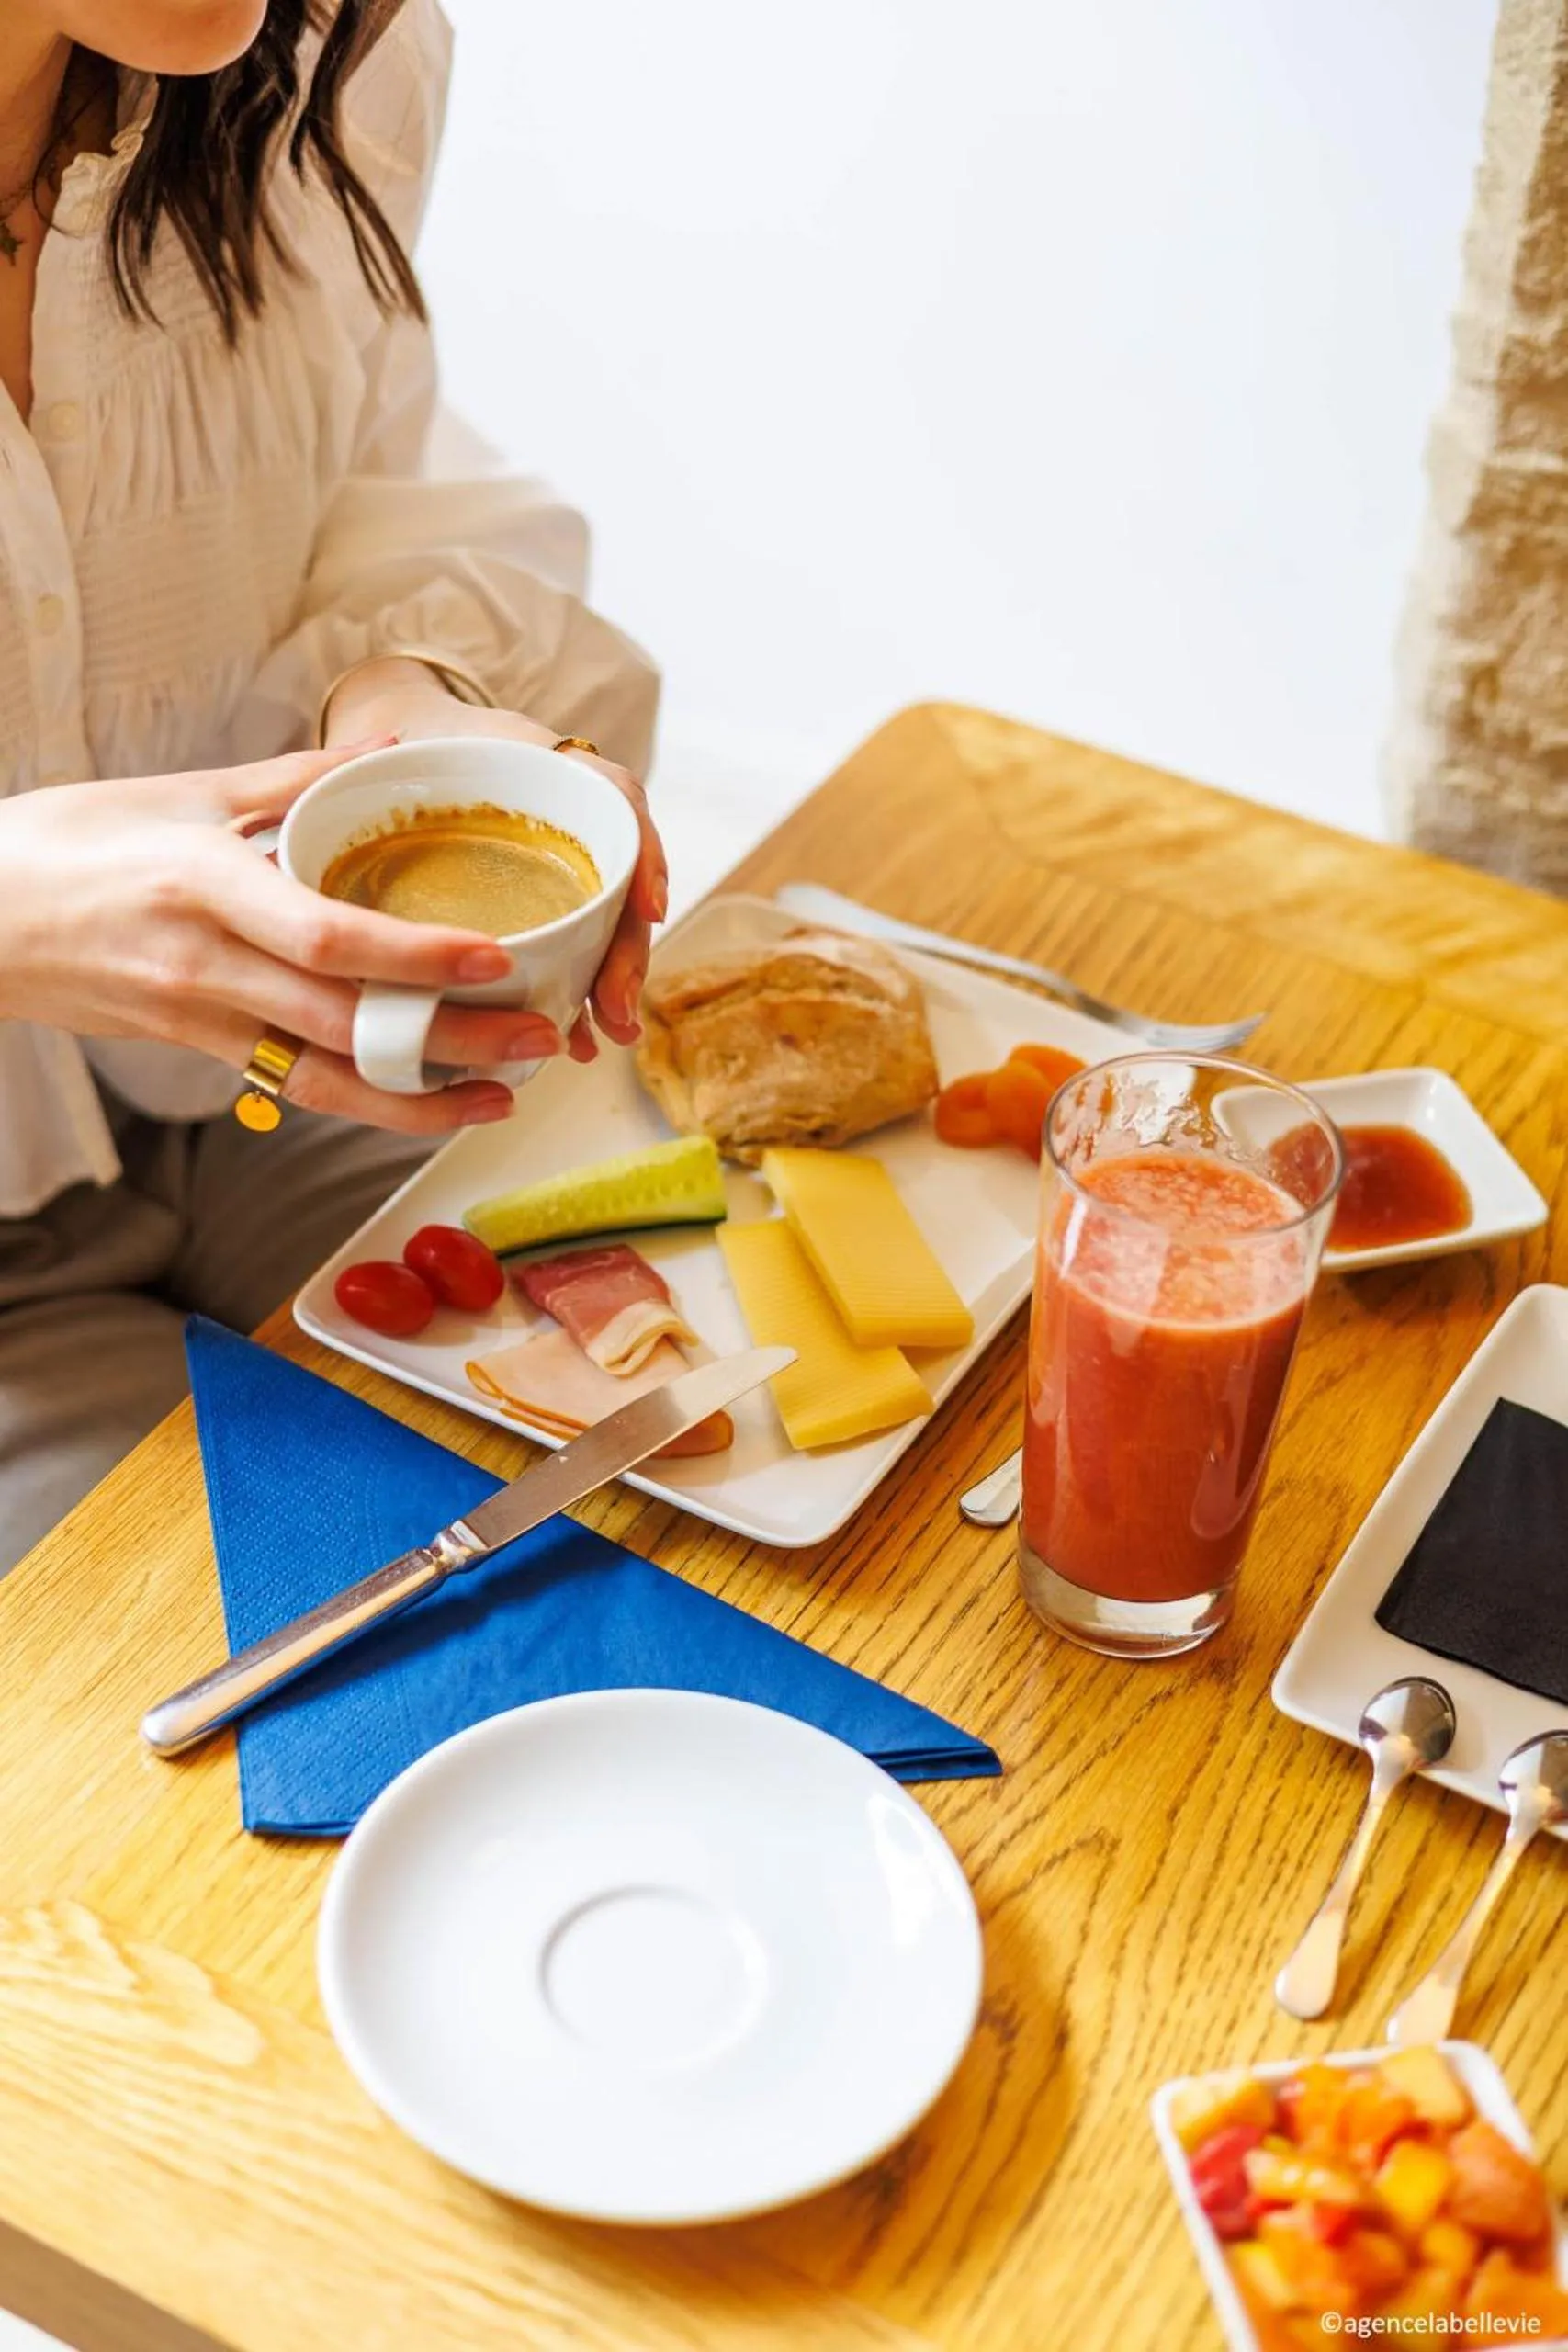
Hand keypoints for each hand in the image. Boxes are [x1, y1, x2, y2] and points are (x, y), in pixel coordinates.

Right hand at [0, 745, 570, 1133]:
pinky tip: (426, 1098)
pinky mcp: (193, 1051)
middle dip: (449, 1043)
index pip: (326, 936)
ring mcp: (197, 1019)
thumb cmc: (67, 840)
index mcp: (204, 884)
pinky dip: (365, 1099)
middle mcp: (205, 964)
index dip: (413, 959)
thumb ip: (288, 779)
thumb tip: (384, 746)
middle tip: (538, 1041)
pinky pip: (291, 1085)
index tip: (492, 960)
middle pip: (345, 1022)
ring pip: (324, 1078)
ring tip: (502, 1095)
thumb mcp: (175, 792)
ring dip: (420, 1098)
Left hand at [323, 659, 668, 1061]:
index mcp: (547, 767)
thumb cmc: (413, 750)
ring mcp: (564, 865)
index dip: (642, 856)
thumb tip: (378, 769)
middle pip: (618, 887)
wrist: (411, 750)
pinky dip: (571, 996)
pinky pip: (570, 953)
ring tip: (599, 1039)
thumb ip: (375, 758)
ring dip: (604, 987)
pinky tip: (572, 1036)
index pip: (616, 798)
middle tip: (615, 1010)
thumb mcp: (399, 747)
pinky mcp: (543, 907)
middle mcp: (567, 817)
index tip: (646, 910)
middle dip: (624, 954)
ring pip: (602, 928)